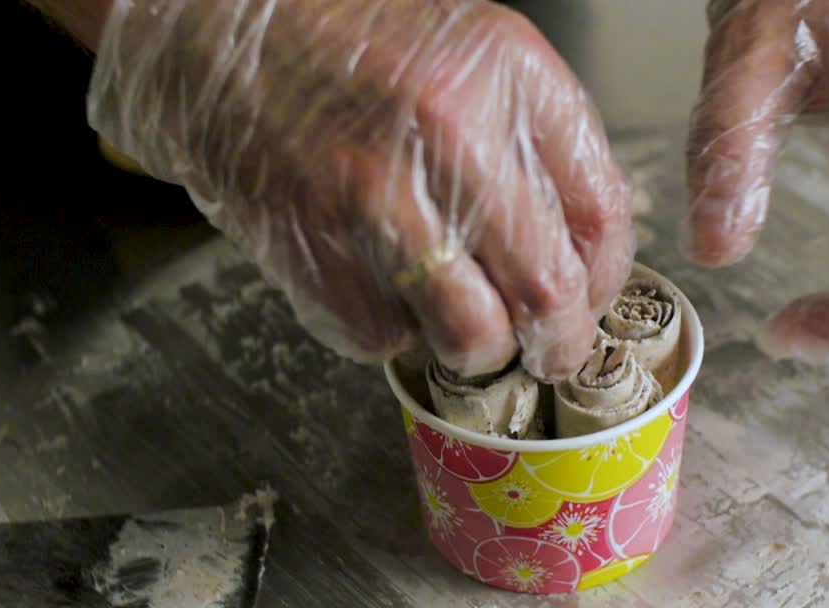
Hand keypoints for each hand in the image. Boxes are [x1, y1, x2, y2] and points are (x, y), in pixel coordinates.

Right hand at [87, 0, 633, 380]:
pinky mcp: (314, 250)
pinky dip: (394, 331)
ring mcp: (378, 198)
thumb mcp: (478, 60)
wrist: (223, 34)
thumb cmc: (356, 48)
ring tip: (466, 326)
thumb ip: (541, 147)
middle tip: (548, 351)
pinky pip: (386, 338)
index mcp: (510, 77)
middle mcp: (452, 134)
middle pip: (548, 289)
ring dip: (478, 350)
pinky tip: (383, 283)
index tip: (589, 296)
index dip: (606, 277)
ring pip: (472, 336)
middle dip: (558, 342)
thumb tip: (583, 258)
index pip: (601, 213)